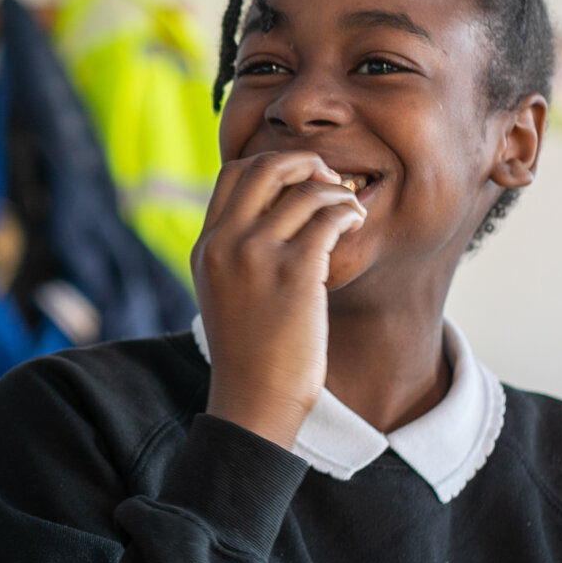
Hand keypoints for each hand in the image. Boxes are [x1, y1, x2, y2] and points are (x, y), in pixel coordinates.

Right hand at [190, 151, 365, 448]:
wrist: (254, 399)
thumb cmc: (249, 352)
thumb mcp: (223, 293)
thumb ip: (235, 252)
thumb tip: (273, 214)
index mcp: (206, 246)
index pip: (231, 173)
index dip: (271, 165)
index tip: (297, 181)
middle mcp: (225, 243)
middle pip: (264, 167)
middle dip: (304, 162)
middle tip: (328, 180)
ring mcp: (256, 255)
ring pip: (304, 189)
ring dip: (336, 191)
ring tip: (350, 209)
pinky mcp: (294, 272)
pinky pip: (329, 217)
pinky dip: (348, 211)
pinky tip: (355, 223)